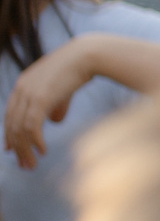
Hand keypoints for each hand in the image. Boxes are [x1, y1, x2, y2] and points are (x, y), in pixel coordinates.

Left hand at [5, 40, 96, 168]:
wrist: (88, 55)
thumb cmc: (80, 69)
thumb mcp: (63, 88)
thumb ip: (56, 104)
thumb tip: (54, 121)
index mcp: (23, 84)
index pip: (10, 114)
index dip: (10, 133)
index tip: (13, 150)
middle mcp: (21, 89)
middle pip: (12, 124)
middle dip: (17, 147)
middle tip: (24, 165)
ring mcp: (29, 93)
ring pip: (20, 128)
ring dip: (25, 149)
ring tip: (32, 165)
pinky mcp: (40, 98)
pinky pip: (32, 126)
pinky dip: (35, 141)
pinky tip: (42, 151)